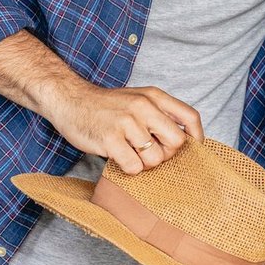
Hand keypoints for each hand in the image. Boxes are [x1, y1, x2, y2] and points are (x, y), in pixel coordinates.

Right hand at [45, 83, 202, 174]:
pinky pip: (134, 167)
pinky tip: (119, 158)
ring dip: (145, 164)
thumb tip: (187, 140)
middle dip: (166, 154)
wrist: (69, 100)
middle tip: (149, 152)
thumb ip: (160, 114)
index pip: (190, 118)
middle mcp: (143, 106)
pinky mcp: (109, 138)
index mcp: (154, 96)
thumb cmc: (107, 106)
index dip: (196, 138)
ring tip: (130, 153)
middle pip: (176, 143)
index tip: (190, 149)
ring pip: (155, 159)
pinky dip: (129, 169)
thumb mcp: (138, 99)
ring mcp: (126, 122)